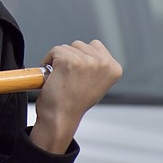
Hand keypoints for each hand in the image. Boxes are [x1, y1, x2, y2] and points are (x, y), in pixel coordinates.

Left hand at [29, 39, 122, 153]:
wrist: (60, 117)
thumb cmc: (74, 103)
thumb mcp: (96, 83)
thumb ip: (96, 66)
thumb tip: (86, 52)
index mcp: (114, 68)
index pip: (95, 46)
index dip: (82, 59)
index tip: (79, 76)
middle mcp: (103, 63)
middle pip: (79, 45)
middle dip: (71, 58)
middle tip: (69, 79)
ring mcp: (86, 61)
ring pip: (66, 47)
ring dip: (59, 61)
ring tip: (62, 80)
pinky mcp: (68, 60)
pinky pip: (54, 51)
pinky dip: (48, 62)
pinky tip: (54, 77)